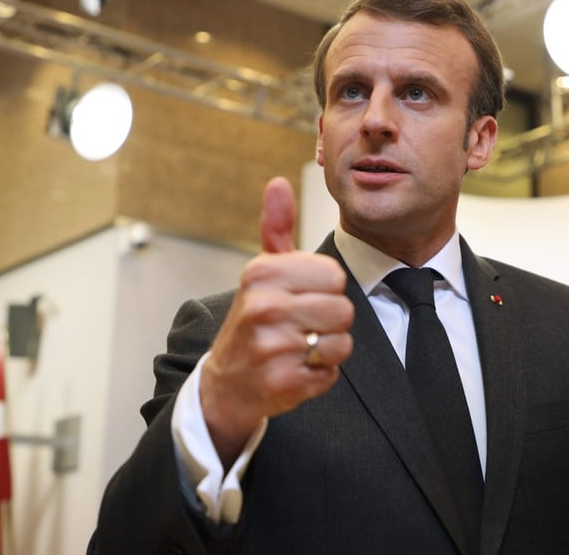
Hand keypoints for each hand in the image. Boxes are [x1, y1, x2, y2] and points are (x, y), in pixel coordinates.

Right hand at [200, 177, 353, 466]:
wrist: (225, 384)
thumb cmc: (253, 322)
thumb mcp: (261, 273)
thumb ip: (276, 228)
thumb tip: (279, 183)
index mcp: (262, 273)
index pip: (334, 275)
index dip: (325, 290)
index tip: (300, 298)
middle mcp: (264, 307)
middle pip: (343, 310)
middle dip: (329, 322)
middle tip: (300, 327)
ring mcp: (273, 346)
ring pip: (341, 343)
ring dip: (326, 350)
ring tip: (298, 349)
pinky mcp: (283, 382)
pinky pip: (330, 373)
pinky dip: (319, 376)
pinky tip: (294, 370)